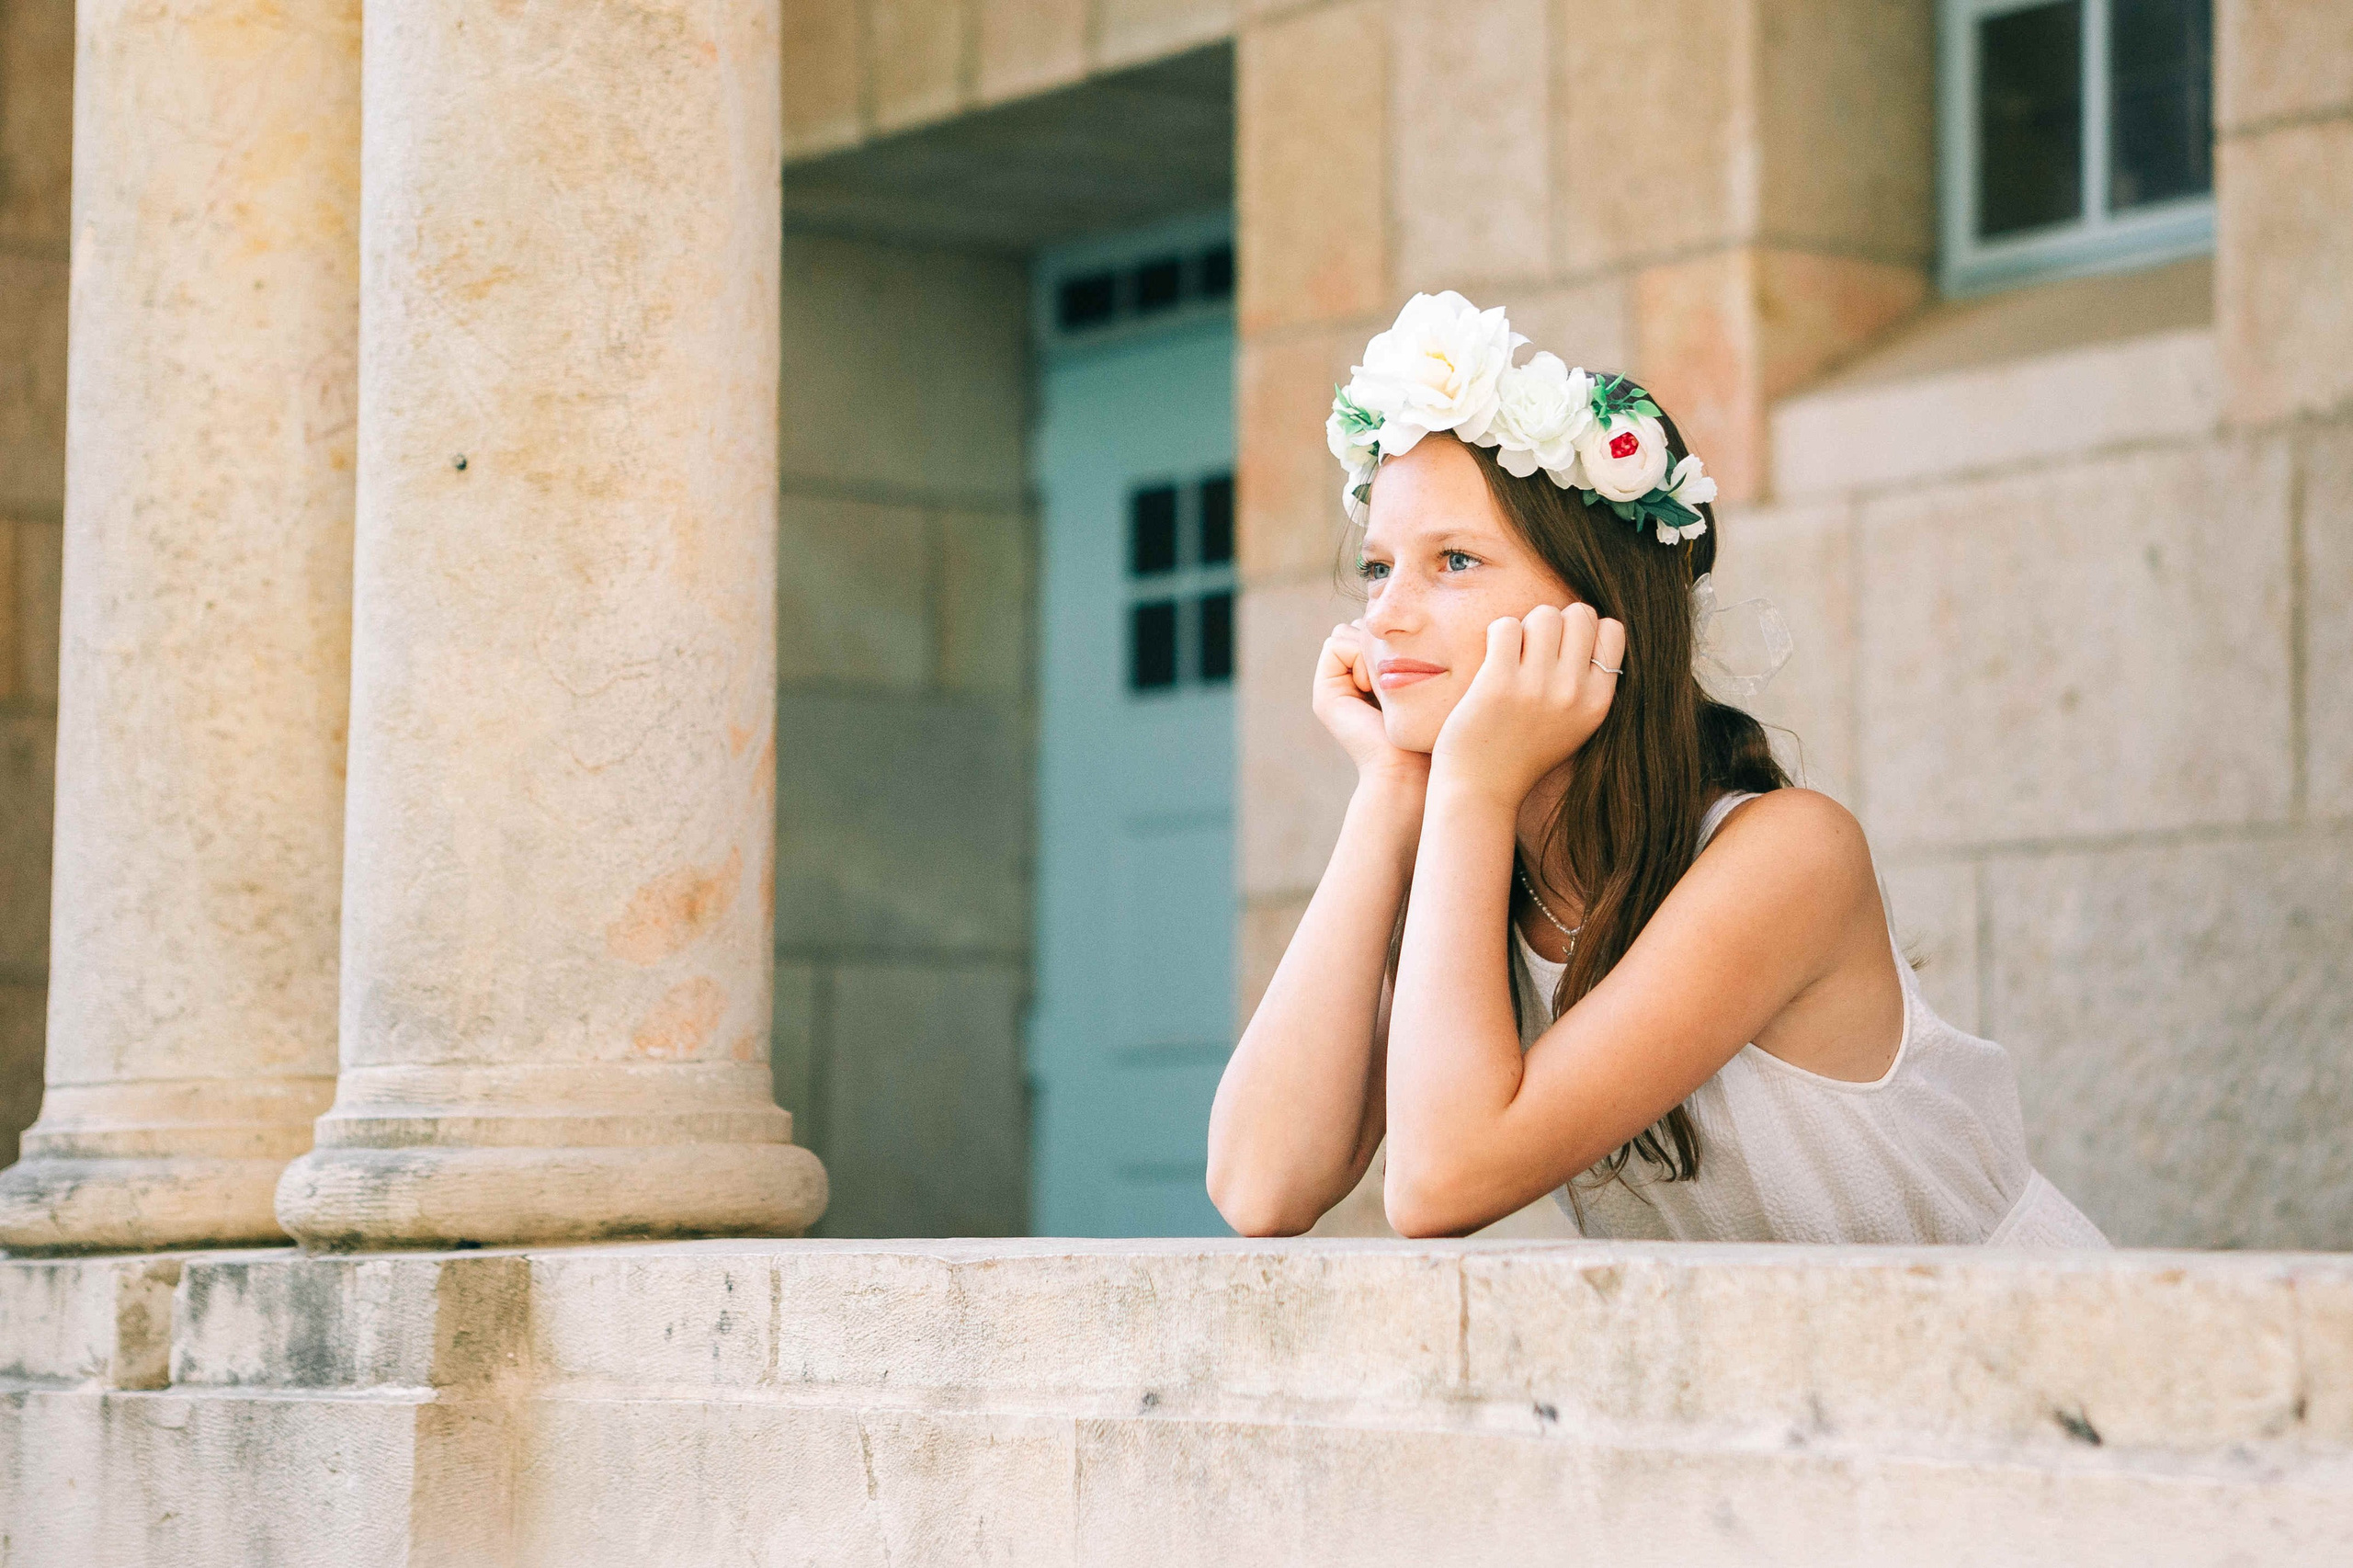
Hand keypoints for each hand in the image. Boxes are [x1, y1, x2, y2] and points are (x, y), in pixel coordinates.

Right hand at [1313, 620, 1430, 788]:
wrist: (1411, 769)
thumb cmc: (1434, 727)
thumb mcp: (1430, 678)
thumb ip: (1415, 648)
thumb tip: (1404, 617)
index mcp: (1372, 677)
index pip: (1373, 628)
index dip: (1391, 637)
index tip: (1412, 668)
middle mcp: (1349, 681)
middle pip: (1357, 627)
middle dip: (1378, 641)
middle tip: (1398, 677)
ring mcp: (1333, 688)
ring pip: (1345, 633)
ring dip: (1370, 650)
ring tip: (1386, 686)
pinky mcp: (1324, 695)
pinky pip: (1335, 644)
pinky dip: (1358, 659)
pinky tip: (1373, 688)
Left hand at [1430, 603, 1623, 803]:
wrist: (1481, 789)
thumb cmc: (1523, 751)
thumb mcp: (1575, 723)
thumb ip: (1587, 682)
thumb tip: (1590, 623)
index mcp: (1598, 702)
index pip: (1611, 629)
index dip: (1585, 630)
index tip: (1563, 651)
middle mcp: (1573, 693)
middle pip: (1578, 614)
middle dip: (1555, 624)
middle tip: (1534, 651)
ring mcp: (1537, 687)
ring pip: (1543, 615)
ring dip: (1525, 627)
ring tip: (1513, 655)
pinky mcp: (1498, 683)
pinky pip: (1506, 625)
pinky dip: (1498, 634)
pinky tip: (1493, 659)